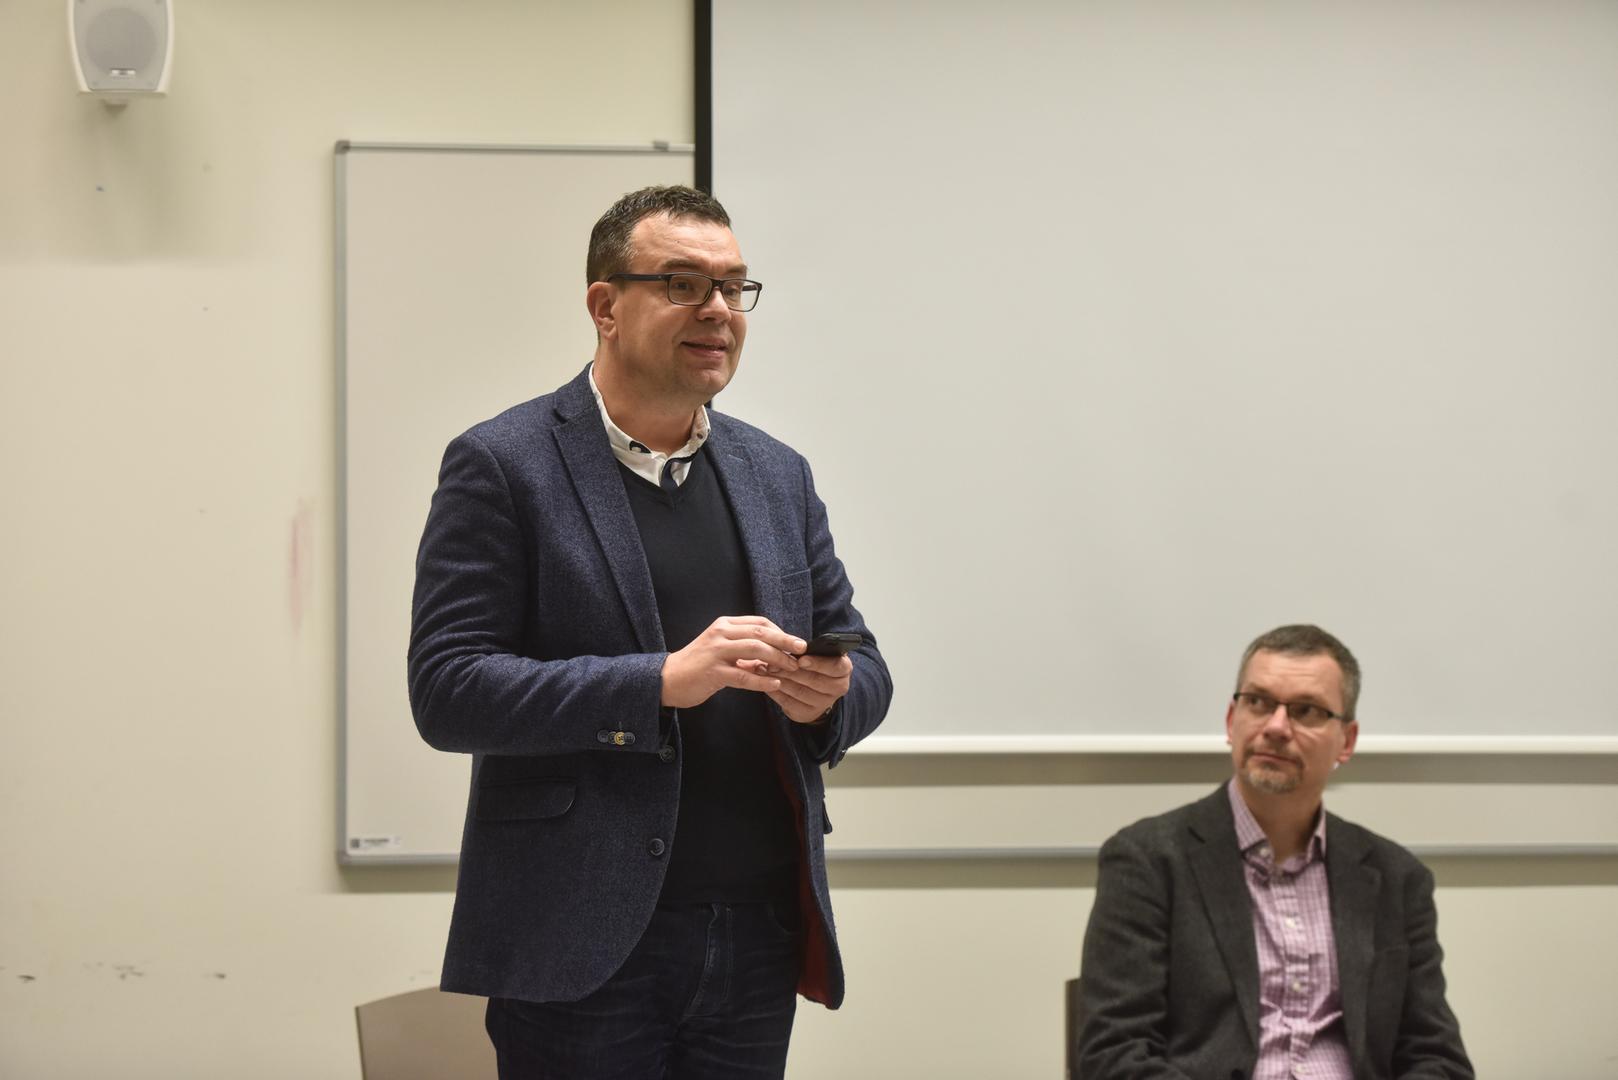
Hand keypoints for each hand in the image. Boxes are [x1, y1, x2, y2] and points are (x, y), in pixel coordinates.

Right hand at [661, 616, 805, 708]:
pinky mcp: (713, 672)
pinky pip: (744, 675)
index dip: (780, 631)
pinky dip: (762, 680)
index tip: (795, 642)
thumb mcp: (722, 649)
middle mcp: (720, 634)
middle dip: (785, 640)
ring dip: (778, 659)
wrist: (668, 679)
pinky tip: (775, 684)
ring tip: (792, 668)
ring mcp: (716, 652)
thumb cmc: (698, 665)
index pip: (759, 622)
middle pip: (760, 632)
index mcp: (724, 625)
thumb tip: (773, 653)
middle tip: (802, 650)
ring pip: (755, 649)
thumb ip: (744, 649)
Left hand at [765, 652, 852, 724]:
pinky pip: (789, 702)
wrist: (813, 688)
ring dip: (781, 680)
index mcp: (843, 669)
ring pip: (800, 692)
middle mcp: (838, 687)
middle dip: (792, 671)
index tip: (801, 659)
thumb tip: (790, 648)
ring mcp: (824, 703)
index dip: (818, 663)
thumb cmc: (813, 663)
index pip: (835, 666)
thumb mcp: (816, 654)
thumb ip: (807, 651)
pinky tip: (766, 683)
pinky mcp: (808, 713)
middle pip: (814, 680)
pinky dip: (776, 692)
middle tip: (774, 663)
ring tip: (767, 670)